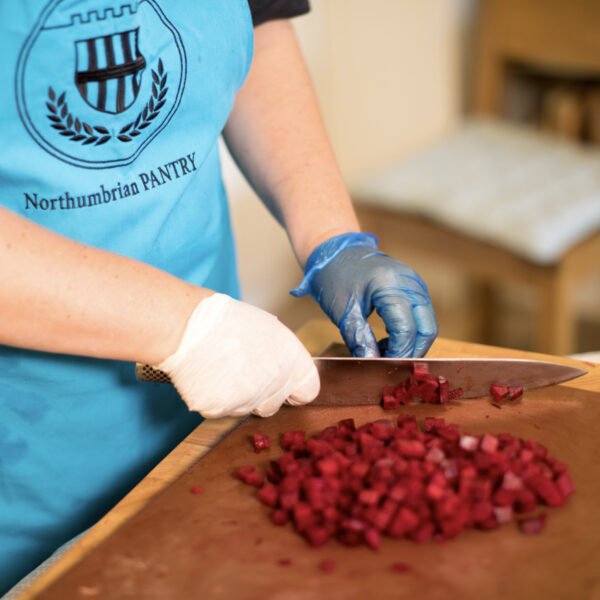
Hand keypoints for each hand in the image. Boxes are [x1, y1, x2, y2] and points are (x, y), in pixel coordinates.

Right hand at [157, 294, 319, 417]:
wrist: (188, 325)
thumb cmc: (226, 320)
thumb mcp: (269, 331)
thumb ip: (283, 357)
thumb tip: (287, 372)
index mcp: (292, 359)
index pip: (308, 392)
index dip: (295, 391)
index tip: (286, 389)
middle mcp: (275, 381)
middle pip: (273, 405)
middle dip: (261, 395)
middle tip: (241, 371)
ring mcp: (248, 398)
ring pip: (246, 408)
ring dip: (236, 396)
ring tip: (222, 367)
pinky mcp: (221, 408)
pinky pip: (221, 410)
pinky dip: (214, 398)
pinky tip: (209, 376)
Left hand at [291, 233, 437, 357]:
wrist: (335, 250)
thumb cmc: (334, 276)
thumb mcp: (344, 312)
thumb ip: (359, 340)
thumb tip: (371, 365)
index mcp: (391, 285)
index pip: (407, 331)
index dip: (398, 354)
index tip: (382, 369)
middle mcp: (411, 283)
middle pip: (427, 329)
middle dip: (411, 352)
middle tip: (389, 367)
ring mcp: (415, 283)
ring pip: (427, 324)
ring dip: (411, 344)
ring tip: (384, 353)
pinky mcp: (413, 287)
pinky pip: (421, 315)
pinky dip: (410, 332)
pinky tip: (387, 340)